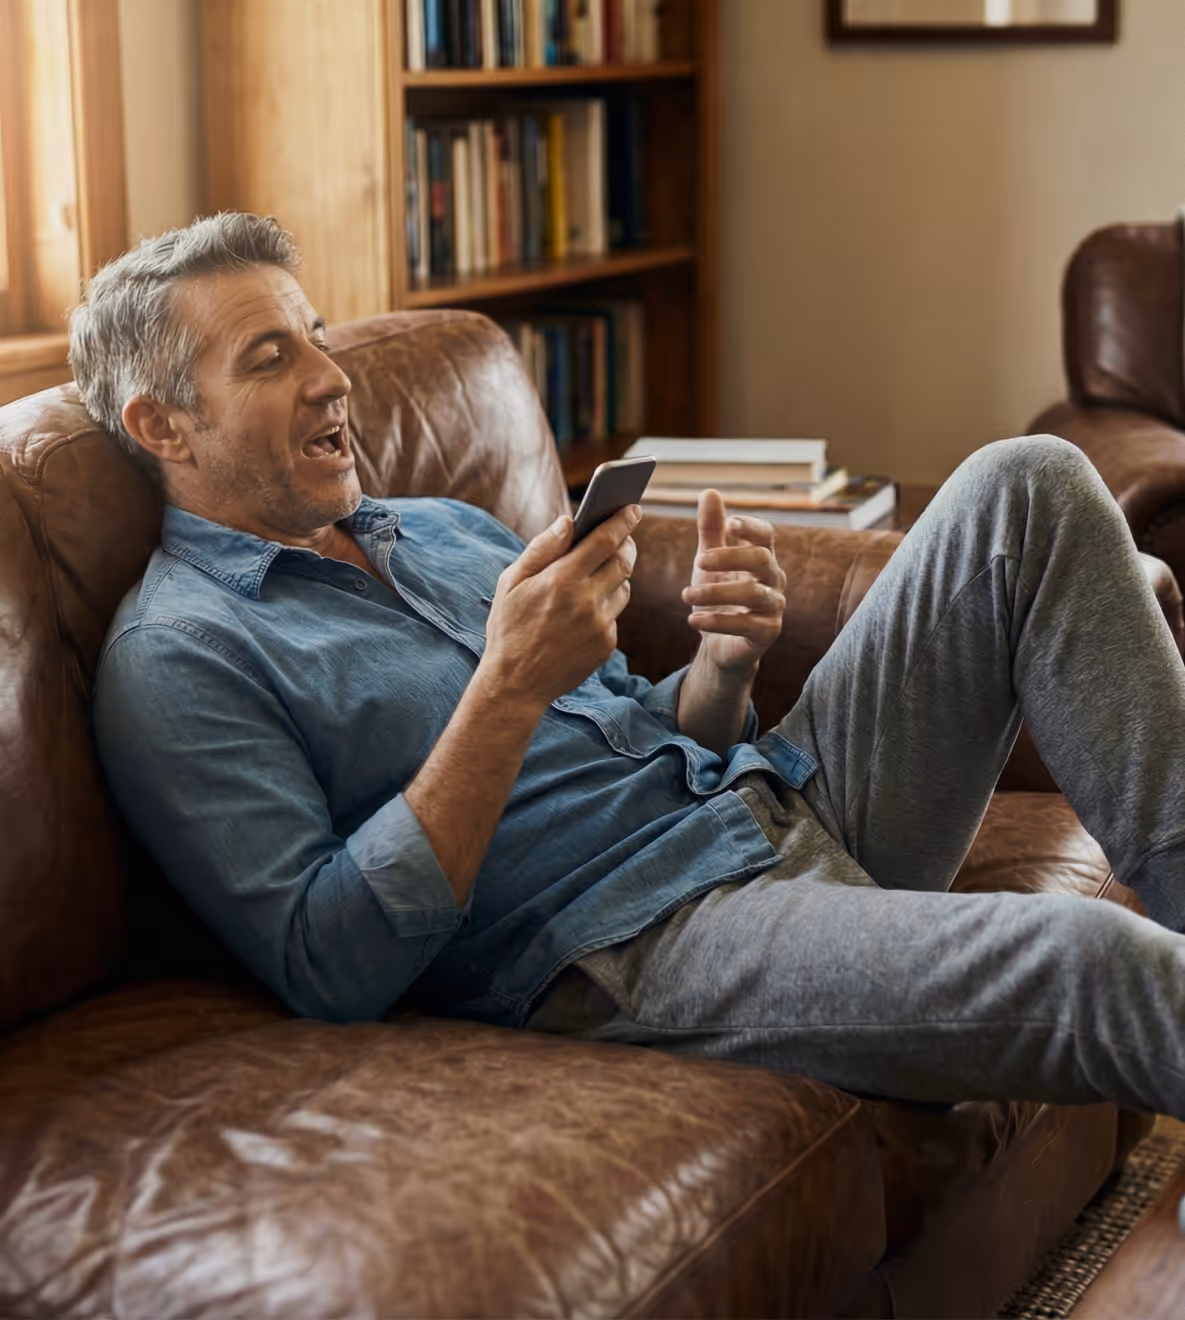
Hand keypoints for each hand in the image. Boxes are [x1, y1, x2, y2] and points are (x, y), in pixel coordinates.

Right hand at [482, 505, 639, 708]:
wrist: (515, 683)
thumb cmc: (509, 628)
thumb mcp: (511, 584)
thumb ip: (541, 549)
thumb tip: (568, 521)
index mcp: (562, 580)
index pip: (604, 540)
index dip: (622, 521)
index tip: (633, 508)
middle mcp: (587, 601)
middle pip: (623, 562)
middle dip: (626, 545)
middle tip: (623, 537)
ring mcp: (600, 625)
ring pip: (623, 588)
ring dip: (616, 576)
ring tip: (601, 572)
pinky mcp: (606, 645)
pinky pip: (614, 616)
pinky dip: (605, 606)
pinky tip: (586, 610)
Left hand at [682, 489, 785, 675]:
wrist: (719, 642)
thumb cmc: (719, 595)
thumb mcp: (710, 560)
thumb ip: (711, 529)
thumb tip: (710, 491)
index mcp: (762, 557)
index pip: (766, 535)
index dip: (751, 527)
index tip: (730, 523)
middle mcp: (774, 580)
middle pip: (762, 559)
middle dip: (730, 557)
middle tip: (698, 561)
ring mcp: (774, 607)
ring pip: (753, 594)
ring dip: (716, 592)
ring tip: (685, 594)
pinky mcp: (767, 633)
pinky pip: (747, 625)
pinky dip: (717, 621)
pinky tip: (693, 619)